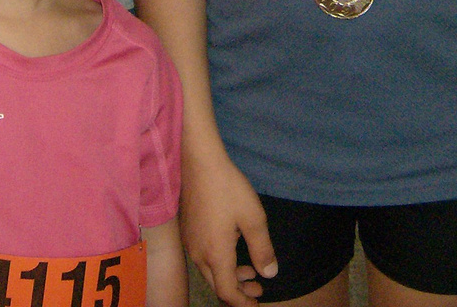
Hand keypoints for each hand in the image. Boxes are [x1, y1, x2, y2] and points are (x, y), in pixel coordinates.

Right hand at [181, 152, 276, 306]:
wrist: (199, 162)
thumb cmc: (228, 189)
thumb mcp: (253, 218)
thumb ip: (262, 249)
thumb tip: (269, 273)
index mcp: (216, 254)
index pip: (227, 292)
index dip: (242, 302)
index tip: (257, 303)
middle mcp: (198, 254)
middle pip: (216, 285)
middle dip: (238, 291)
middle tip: (258, 287)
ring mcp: (190, 242)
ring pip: (209, 271)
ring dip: (229, 275)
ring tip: (249, 268)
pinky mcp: (187, 230)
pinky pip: (203, 257)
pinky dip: (219, 262)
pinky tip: (232, 247)